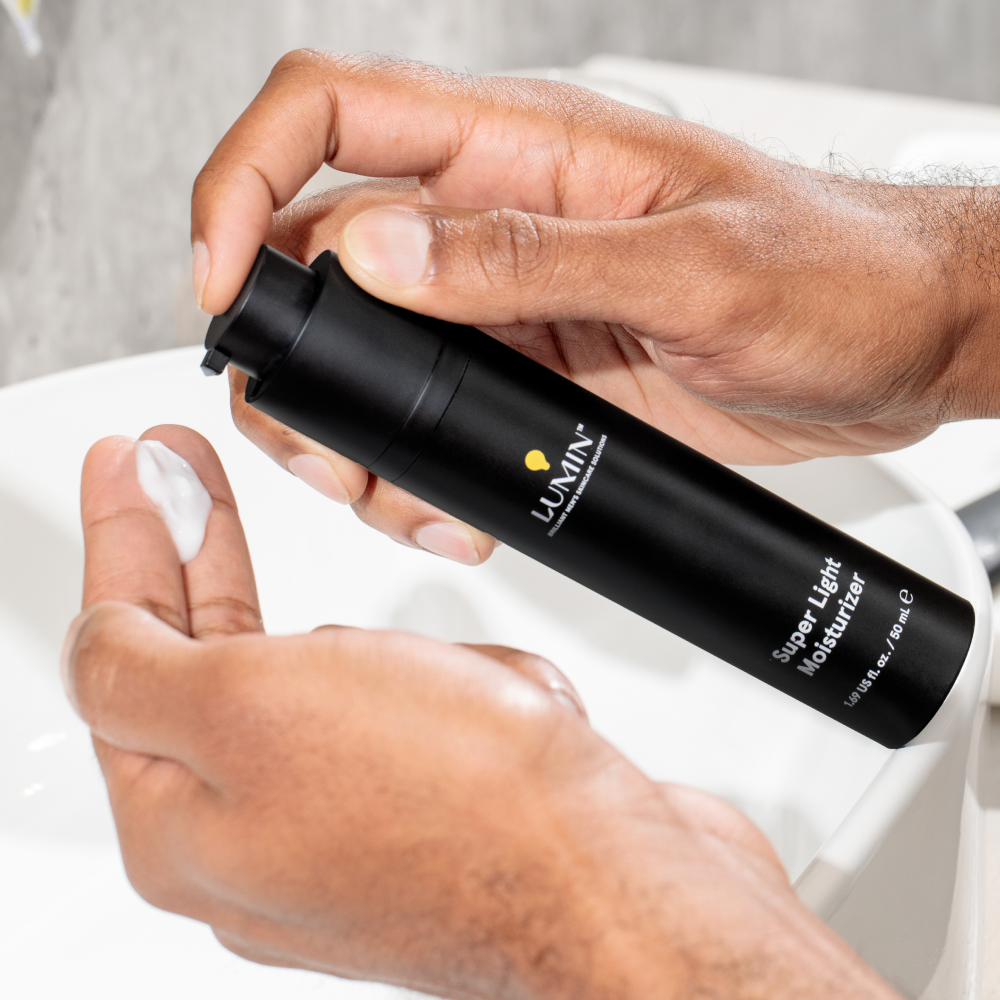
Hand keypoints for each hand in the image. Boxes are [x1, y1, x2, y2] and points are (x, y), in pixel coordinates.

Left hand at [64, 424, 897, 999]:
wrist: (620, 883)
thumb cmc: (459, 808)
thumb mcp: (254, 706)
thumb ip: (139, 672)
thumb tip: (97, 645)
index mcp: (190, 823)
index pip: (121, 652)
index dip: (123, 541)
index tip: (126, 465)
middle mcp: (261, 837)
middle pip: (210, 660)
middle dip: (208, 555)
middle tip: (182, 472)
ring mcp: (350, 823)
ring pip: (337, 680)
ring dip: (385, 652)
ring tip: (446, 681)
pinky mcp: (432, 807)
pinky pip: (418, 703)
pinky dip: (451, 685)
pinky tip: (494, 708)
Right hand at [192, 52, 999, 563]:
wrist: (894, 344)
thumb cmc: (834, 272)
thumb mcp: (694, 264)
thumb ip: (532, 255)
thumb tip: (380, 250)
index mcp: (524, 147)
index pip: (330, 114)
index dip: (245, 183)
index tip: (221, 277)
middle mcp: (496, 218)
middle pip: (318, 248)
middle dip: (287, 347)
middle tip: (314, 434)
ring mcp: (507, 302)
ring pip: (366, 347)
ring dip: (348, 425)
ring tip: (387, 489)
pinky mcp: (533, 370)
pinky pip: (434, 410)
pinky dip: (415, 463)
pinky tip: (448, 501)